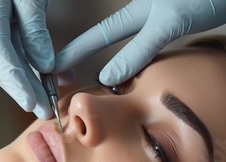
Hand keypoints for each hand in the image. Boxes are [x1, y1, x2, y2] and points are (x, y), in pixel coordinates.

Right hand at [0, 0, 54, 118]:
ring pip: (8, 66)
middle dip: (24, 90)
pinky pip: (15, 57)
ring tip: (52, 100)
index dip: (16, 80)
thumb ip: (35, 29)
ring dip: (31, 84)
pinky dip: (35, 70)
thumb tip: (44, 67)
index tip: (32, 102)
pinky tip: (56, 79)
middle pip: (1, 65)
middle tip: (46, 110)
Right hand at [54, 0, 225, 85]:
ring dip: (109, 65)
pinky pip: (145, 53)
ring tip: (91, 83)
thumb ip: (138, 50)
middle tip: (63, 78)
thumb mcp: (168, 24)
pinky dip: (135, 66)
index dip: (74, 52)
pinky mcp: (172, 31)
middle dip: (83, 58)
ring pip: (125, 49)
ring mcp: (156, 25)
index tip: (54, 67)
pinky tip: (131, 76)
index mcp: (135, 13)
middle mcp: (141, 18)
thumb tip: (108, 77)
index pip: (96, 37)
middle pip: (104, 40)